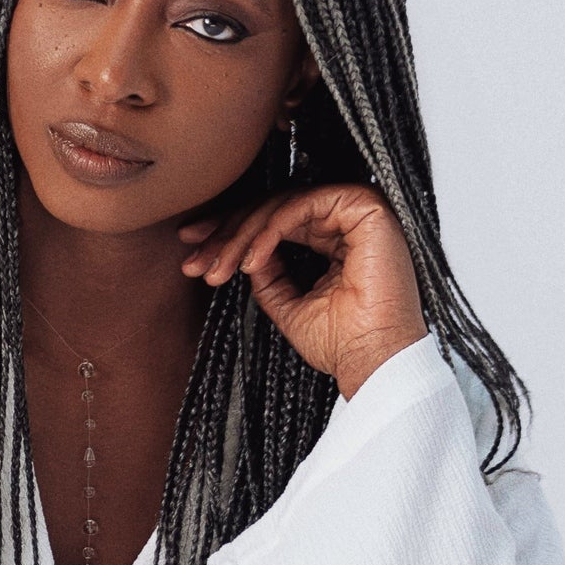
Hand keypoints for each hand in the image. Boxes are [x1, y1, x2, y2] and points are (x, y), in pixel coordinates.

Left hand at [178, 182, 429, 399]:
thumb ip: (266, 274)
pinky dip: (271, 229)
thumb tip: (241, 251)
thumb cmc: (342, 343)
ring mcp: (357, 212)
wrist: (372, 361)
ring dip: (242, 233)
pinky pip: (303, 205)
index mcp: (332, 241)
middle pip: (273, 208)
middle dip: (226, 232)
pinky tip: (251, 259)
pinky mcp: (366, 208)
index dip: (230, 233)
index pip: (273, 222)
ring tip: (219, 267)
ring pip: (283, 204)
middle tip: (193, 260)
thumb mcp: (286, 303)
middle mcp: (345, 222)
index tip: (192, 252)